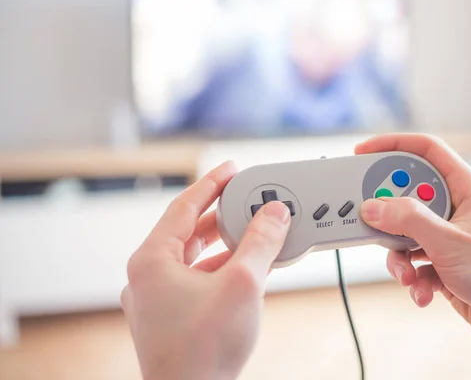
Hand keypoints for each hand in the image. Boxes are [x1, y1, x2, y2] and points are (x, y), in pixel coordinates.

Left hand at [121, 161, 290, 379]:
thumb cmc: (204, 349)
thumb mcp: (242, 283)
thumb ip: (261, 242)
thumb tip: (275, 213)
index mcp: (151, 260)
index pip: (183, 207)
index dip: (211, 183)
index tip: (231, 168)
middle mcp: (147, 277)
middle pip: (189, 232)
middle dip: (222, 215)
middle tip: (247, 198)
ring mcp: (156, 300)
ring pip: (194, 258)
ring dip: (226, 245)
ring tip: (255, 233)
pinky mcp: (170, 318)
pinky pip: (197, 280)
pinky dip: (222, 270)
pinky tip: (248, 269)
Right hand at [356, 134, 470, 375]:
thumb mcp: (451, 242)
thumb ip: (409, 221)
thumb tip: (373, 206)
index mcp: (465, 188)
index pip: (425, 151)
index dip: (393, 146)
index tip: (362, 153)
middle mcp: (455, 209)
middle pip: (406, 196)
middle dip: (388, 217)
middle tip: (370, 226)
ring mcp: (449, 238)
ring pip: (406, 235)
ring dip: (399, 258)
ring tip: (407, 275)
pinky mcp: (445, 265)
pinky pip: (415, 263)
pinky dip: (413, 279)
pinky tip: (423, 293)